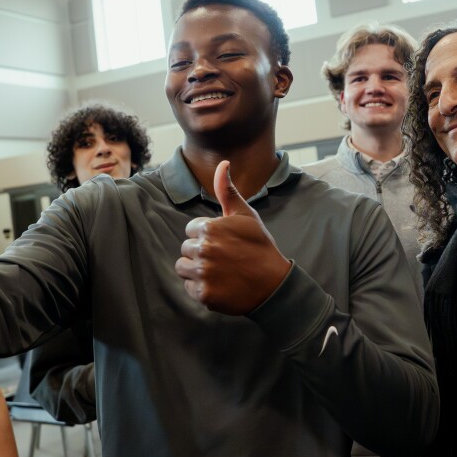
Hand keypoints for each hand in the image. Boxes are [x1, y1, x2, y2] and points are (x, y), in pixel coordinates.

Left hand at [175, 160, 289, 314]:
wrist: (273, 284)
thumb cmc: (260, 247)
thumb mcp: (246, 216)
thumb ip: (228, 191)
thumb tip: (223, 163)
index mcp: (209, 228)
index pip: (191, 230)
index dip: (206, 236)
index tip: (223, 243)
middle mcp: (203, 250)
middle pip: (185, 249)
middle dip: (200, 253)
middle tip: (223, 258)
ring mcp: (202, 273)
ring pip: (183, 267)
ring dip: (196, 270)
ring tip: (218, 271)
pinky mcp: (203, 294)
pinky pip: (188, 287)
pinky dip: (200, 288)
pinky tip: (218, 284)